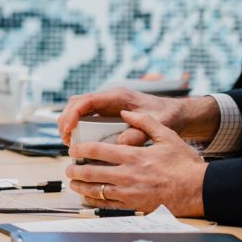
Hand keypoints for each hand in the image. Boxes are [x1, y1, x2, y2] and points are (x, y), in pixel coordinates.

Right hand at [57, 87, 219, 145]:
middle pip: (77, 103)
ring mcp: (108, 105)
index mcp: (118, 97)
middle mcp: (109, 98)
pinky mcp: (108, 113)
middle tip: (65, 139)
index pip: (87, 100)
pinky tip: (79, 142)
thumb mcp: (156, 125)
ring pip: (79, 109)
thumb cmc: (168, 115)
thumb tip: (120, 144)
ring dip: (70, 123)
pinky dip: (79, 127)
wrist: (177, 112)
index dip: (73, 114)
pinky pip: (87, 117)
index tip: (68, 129)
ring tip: (68, 142)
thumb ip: (138, 134)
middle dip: (66, 119)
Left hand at [64, 109, 208, 216]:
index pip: (97, 151)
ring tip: (73, 183)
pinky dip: (95, 201)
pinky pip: (108, 204)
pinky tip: (89, 197)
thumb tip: (127, 113)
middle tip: (68, 168)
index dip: (80, 150)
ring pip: (96, 190)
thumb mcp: (167, 135)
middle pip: (91, 172)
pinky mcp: (134, 206)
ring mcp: (129, 192)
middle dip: (75, 170)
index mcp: (133, 156)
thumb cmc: (184, 164)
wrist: (198, 189)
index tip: (73, 150)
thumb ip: (145, 123)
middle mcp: (128, 175)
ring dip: (81, 187)